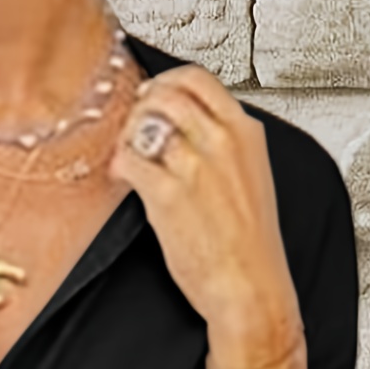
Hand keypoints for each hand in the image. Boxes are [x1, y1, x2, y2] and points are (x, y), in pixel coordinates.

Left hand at [108, 64, 300, 360]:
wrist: (250, 288)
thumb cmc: (250, 247)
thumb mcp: (250, 181)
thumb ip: (227, 150)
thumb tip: (192, 135)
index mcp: (245, 133)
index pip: (199, 80)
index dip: (167, 82)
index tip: (154, 95)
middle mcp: (221, 140)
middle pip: (168, 92)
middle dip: (142, 104)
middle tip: (134, 122)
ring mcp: (194, 165)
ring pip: (145, 120)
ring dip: (128, 133)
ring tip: (127, 153)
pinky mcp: (168, 193)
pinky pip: (130, 158)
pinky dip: (119, 163)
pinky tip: (122, 176)